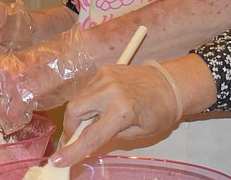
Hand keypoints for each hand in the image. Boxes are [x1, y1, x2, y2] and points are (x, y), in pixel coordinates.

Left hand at [0, 25, 96, 134]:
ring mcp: (11, 81)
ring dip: (8, 117)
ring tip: (20, 110)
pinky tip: (26, 113)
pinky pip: (14, 115)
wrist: (68, 54)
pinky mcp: (25, 90)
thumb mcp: (16, 67)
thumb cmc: (44, 61)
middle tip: (5, 110)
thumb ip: (0, 82)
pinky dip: (19, 119)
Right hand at [49, 64, 177, 165]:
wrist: (172, 84)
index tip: (58, 160)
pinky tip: (100, 106)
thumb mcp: (138, 133)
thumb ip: (110, 136)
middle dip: (70, 128)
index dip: (72, 151)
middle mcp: (109, 90)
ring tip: (94, 120)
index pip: (90, 136)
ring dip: (79, 114)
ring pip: (78, 99)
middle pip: (74, 111)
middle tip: (75, 139)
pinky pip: (86, 89)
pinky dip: (88, 101)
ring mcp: (104, 77)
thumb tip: (88, 142)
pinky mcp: (104, 70)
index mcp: (122, 110)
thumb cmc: (160, 111)